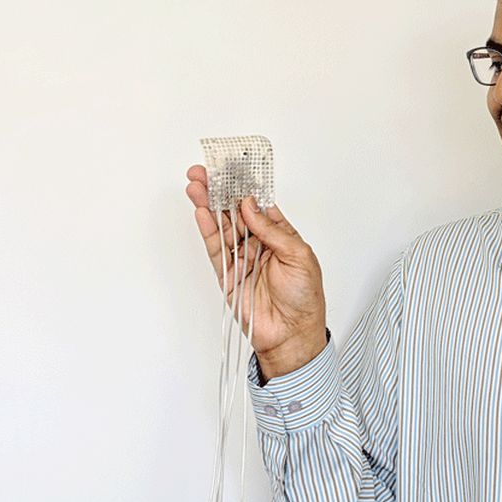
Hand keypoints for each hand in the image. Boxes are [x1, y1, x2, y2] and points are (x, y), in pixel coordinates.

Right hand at [186, 165, 327, 377]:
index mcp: (281, 235)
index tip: (232, 168)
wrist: (292, 333)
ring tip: (196, 186)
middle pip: (235, 212)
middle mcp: (260, 244)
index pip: (258, 204)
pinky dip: (208, 229)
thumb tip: (249, 205)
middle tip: (204, 172)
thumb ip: (272, 230)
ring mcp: (242, 258)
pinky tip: (201, 211)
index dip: (245, 186)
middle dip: (220, 191)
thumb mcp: (299, 256)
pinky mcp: (228, 274)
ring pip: (222, 226)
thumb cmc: (305, 297)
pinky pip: (215, 248)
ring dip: (209, 205)